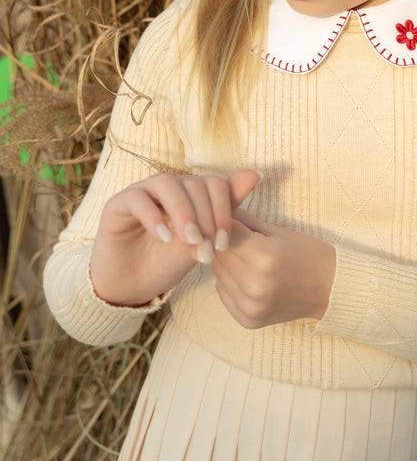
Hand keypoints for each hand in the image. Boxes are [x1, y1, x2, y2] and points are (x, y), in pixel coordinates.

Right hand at [89, 169, 259, 305]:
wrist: (130, 286)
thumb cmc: (167, 263)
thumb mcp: (201, 242)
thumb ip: (224, 211)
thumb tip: (256, 174)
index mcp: (190, 193)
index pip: (214, 184)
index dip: (223, 211)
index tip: (223, 244)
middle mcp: (168, 187)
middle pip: (193, 184)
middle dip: (205, 217)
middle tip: (206, 249)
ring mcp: (142, 192)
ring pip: (167, 183)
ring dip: (183, 212)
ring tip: (188, 240)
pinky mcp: (118, 204)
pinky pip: (137, 198)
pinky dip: (153, 217)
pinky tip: (164, 239)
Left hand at [212, 208, 335, 328]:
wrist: (330, 288)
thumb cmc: (307, 254)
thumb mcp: (278, 231)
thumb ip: (244, 220)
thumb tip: (219, 208)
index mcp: (263, 255)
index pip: (225, 232)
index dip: (226, 223)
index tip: (230, 220)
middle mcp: (253, 283)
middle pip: (217, 253)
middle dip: (224, 243)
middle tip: (241, 240)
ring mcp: (249, 305)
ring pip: (217, 273)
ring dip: (226, 263)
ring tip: (247, 259)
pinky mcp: (247, 319)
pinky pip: (223, 293)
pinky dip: (230, 283)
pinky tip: (248, 278)